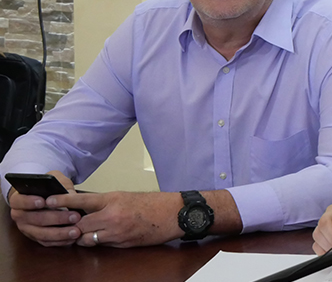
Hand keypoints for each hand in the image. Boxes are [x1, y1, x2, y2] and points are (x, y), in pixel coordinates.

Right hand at [8, 171, 82, 246]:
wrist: (46, 196)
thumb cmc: (49, 187)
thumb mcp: (55, 179)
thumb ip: (60, 184)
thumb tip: (69, 194)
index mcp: (18, 199)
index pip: (19, 201)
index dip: (29, 202)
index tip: (43, 201)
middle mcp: (19, 216)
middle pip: (35, 219)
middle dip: (56, 218)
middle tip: (75, 216)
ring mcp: (26, 228)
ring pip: (41, 234)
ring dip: (60, 233)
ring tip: (76, 231)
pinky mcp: (35, 237)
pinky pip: (46, 242)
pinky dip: (60, 241)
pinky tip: (72, 238)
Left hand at [54, 190, 184, 247]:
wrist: (173, 213)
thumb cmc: (153, 203)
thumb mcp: (126, 196)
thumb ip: (107, 203)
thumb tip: (88, 208)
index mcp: (113, 199)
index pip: (81, 201)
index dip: (62, 201)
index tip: (48, 200)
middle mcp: (112, 215)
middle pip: (80, 225)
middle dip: (73, 226)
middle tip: (66, 225)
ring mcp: (117, 232)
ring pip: (88, 238)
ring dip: (85, 236)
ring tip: (82, 233)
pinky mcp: (122, 243)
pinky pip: (103, 245)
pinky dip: (99, 242)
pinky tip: (101, 238)